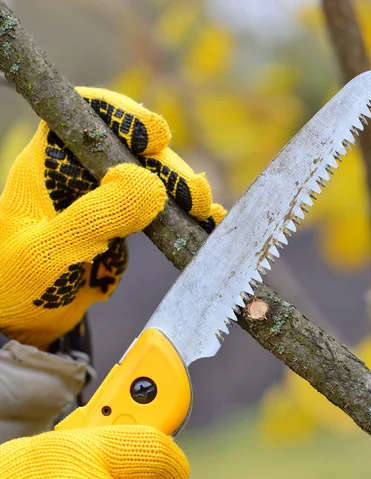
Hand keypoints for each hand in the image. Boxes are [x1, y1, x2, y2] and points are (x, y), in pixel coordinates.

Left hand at [0, 87, 225, 348]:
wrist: (23, 325)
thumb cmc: (16, 286)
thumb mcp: (47, 253)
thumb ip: (94, 217)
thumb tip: (149, 184)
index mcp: (48, 165)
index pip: (87, 116)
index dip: (124, 117)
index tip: (155, 140)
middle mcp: (78, 174)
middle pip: (132, 150)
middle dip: (167, 168)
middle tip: (195, 198)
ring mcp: (102, 199)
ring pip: (151, 179)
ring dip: (182, 193)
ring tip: (206, 213)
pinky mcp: (121, 226)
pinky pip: (158, 213)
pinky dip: (184, 218)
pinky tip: (208, 224)